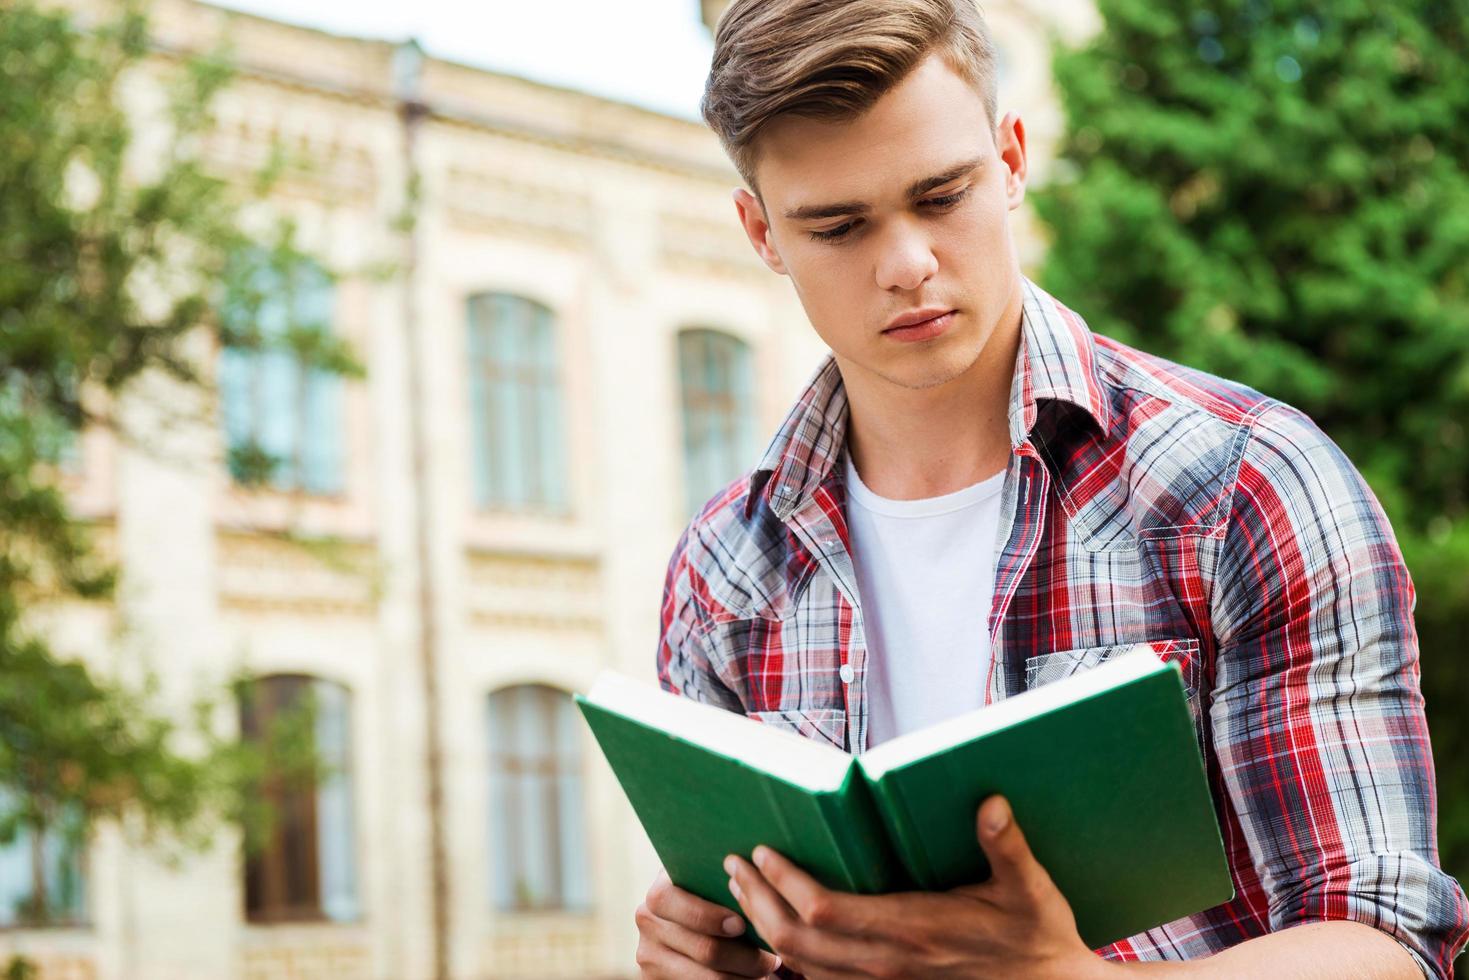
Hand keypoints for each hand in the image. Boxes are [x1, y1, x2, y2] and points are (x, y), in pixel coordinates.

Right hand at [635, 868, 783, 978]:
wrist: (682, 924)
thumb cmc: (709, 898)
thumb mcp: (707, 884)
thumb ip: (722, 880)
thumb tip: (755, 878)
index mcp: (660, 891)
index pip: (679, 904)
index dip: (710, 916)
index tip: (741, 925)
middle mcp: (648, 922)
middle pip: (704, 949)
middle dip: (745, 957)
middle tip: (773, 959)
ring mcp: (650, 956)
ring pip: (708, 978)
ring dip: (743, 976)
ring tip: (767, 971)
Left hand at [723, 795, 1110, 979]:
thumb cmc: (1038, 934)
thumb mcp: (1030, 887)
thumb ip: (1005, 845)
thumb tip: (990, 802)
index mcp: (914, 929)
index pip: (824, 910)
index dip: (785, 882)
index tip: (761, 851)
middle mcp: (888, 963)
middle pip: (795, 941)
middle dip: (757, 900)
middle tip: (733, 863)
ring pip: (800, 965)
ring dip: (764, 926)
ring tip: (742, 889)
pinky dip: (787, 956)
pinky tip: (775, 929)